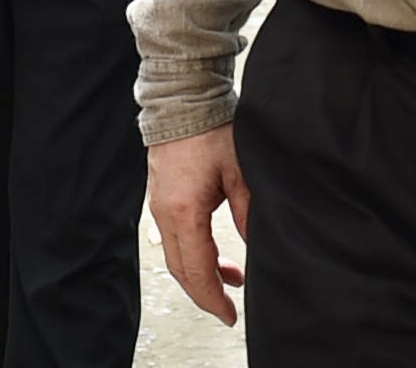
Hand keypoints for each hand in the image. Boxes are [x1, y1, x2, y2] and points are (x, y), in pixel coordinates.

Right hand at [148, 124, 249, 324]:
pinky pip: (173, 236)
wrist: (183, 99)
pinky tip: (214, 252)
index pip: (197, 270)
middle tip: (229, 308)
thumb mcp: (241, 175)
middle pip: (181, 270)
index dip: (214, 298)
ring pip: (176, 255)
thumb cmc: (211, 131)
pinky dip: (192, 252)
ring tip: (231, 278)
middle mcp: (164, 213)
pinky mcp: (160, 196)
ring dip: (200, 272)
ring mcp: (158, 204)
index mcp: (184, 211)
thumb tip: (258, 249)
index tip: (231, 315)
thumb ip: (248, 216)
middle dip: (205, 294)